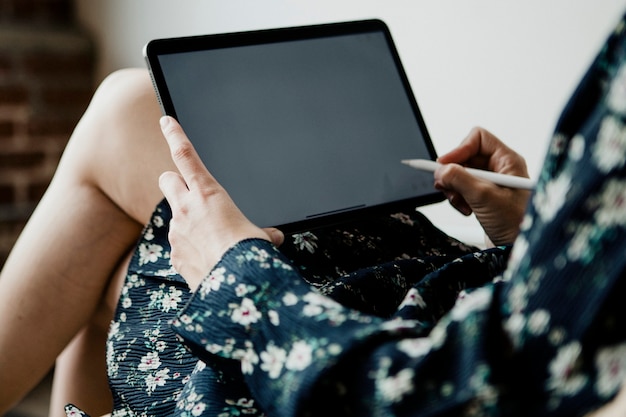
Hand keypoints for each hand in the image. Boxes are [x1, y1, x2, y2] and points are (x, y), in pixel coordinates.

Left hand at [158, 116, 283, 290]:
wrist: (233, 283)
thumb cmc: (249, 252)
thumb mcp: (260, 235)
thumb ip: (262, 231)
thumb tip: (271, 236)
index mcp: (209, 192)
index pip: (185, 154)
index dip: (174, 135)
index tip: (165, 121)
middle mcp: (187, 207)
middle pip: (167, 179)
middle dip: (175, 183)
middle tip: (188, 192)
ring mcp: (177, 231)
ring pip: (173, 215)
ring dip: (186, 220)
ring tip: (208, 239)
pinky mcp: (174, 253)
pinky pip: (178, 245)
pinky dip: (189, 249)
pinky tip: (206, 260)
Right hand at [434, 127, 530, 245]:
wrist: (520, 251)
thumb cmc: (517, 225)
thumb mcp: (484, 198)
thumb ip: (460, 179)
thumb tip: (441, 169)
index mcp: (507, 161)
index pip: (477, 139)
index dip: (458, 149)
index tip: (443, 165)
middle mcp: (500, 169)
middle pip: (465, 157)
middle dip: (453, 173)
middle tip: (447, 187)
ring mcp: (491, 184)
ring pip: (460, 174)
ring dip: (454, 188)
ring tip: (461, 203)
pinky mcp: (484, 198)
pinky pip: (462, 189)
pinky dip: (458, 199)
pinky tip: (466, 211)